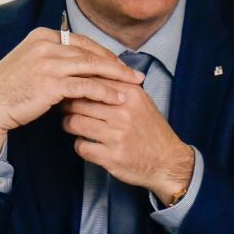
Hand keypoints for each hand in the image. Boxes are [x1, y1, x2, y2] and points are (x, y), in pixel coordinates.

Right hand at [0, 29, 143, 158]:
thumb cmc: (7, 91)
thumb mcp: (27, 64)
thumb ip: (50, 59)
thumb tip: (73, 65)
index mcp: (41, 36)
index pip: (81, 41)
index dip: (103, 53)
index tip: (118, 64)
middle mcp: (47, 45)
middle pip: (91, 52)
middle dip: (116, 63)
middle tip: (135, 74)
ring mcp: (49, 63)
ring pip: (93, 67)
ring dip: (117, 77)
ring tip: (134, 85)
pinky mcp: (52, 83)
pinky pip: (86, 86)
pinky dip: (105, 92)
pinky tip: (118, 98)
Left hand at [61, 83, 194, 204]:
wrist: (167, 162)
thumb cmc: (150, 129)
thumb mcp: (140, 100)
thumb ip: (118, 85)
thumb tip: (91, 72)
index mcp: (129, 94)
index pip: (91, 81)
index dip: (76, 85)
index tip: (71, 89)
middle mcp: (122, 112)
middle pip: (79, 102)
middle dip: (68, 105)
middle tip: (66, 107)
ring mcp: (116, 135)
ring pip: (75, 123)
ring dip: (69, 124)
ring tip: (72, 124)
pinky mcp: (111, 157)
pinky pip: (81, 146)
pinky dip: (79, 145)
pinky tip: (85, 143)